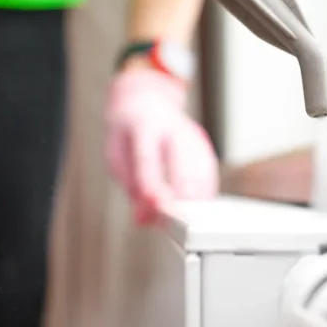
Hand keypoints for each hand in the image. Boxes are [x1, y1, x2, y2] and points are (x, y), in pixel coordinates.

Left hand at [106, 66, 218, 226]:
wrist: (147, 102)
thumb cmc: (128, 132)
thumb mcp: (116, 155)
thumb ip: (131, 185)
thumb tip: (146, 218)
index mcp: (145, 126)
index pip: (149, 159)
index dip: (153, 187)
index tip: (157, 210)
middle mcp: (174, 129)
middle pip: (183, 168)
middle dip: (180, 200)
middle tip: (171, 224)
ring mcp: (194, 138)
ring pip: (202, 175)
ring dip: (193, 204)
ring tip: (180, 222)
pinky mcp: (205, 149)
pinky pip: (209, 178)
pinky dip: (203, 198)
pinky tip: (195, 211)